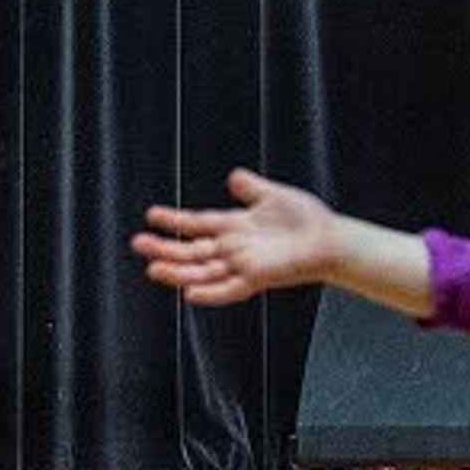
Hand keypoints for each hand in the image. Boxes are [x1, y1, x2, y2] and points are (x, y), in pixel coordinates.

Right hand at [135, 168, 340, 305]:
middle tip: (137, 243)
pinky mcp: (257, 278)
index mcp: (235, 227)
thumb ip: (251, 188)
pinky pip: (230, 289)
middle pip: (192, 250)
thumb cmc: (306, 219)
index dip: (174, 220)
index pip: (197, 224)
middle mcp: (234, 248)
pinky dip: (211, 293)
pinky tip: (190, 292)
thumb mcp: (274, 196)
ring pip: (203, 271)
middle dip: (165, 247)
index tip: (151, 215)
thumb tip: (234, 176)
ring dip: (178, 271)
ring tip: (153, 268)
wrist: (332, 239)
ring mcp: (244, 265)